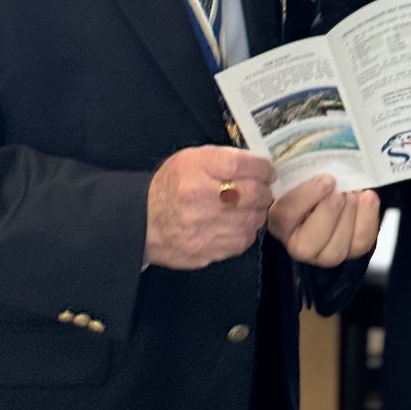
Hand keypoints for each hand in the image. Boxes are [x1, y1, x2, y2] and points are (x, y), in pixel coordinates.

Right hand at [144, 146, 275, 267]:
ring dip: (257, 212)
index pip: (240, 165)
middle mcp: (198, 198)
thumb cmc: (170, 186)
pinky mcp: (205, 251)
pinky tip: (238, 224)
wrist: (142, 220)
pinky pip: (241, 242)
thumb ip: (223, 158)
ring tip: (250, 207)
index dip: (261, 168)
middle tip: (264, 189)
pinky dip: (246, 231)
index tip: (268, 171)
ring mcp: (202, 228)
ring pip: (251, 220)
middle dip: (264, 191)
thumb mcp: (190, 159)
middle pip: (251, 194)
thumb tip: (257, 165)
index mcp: (194, 170)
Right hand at [268, 175, 379, 266]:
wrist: (334, 189)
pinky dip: (367, 217)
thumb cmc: (312, 181)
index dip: (307, 197)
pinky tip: (367, 197)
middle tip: (340, 190)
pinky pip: (361, 241)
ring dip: (349, 215)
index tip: (326, 180)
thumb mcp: (300, 173)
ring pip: (337, 246)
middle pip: (310, 241)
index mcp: (280, 221)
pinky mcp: (351, 251)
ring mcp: (326, 254)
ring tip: (353, 193)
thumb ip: (301, 169)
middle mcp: (299, 244)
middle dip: (329, 212)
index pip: (286, 215)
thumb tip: (312, 153)